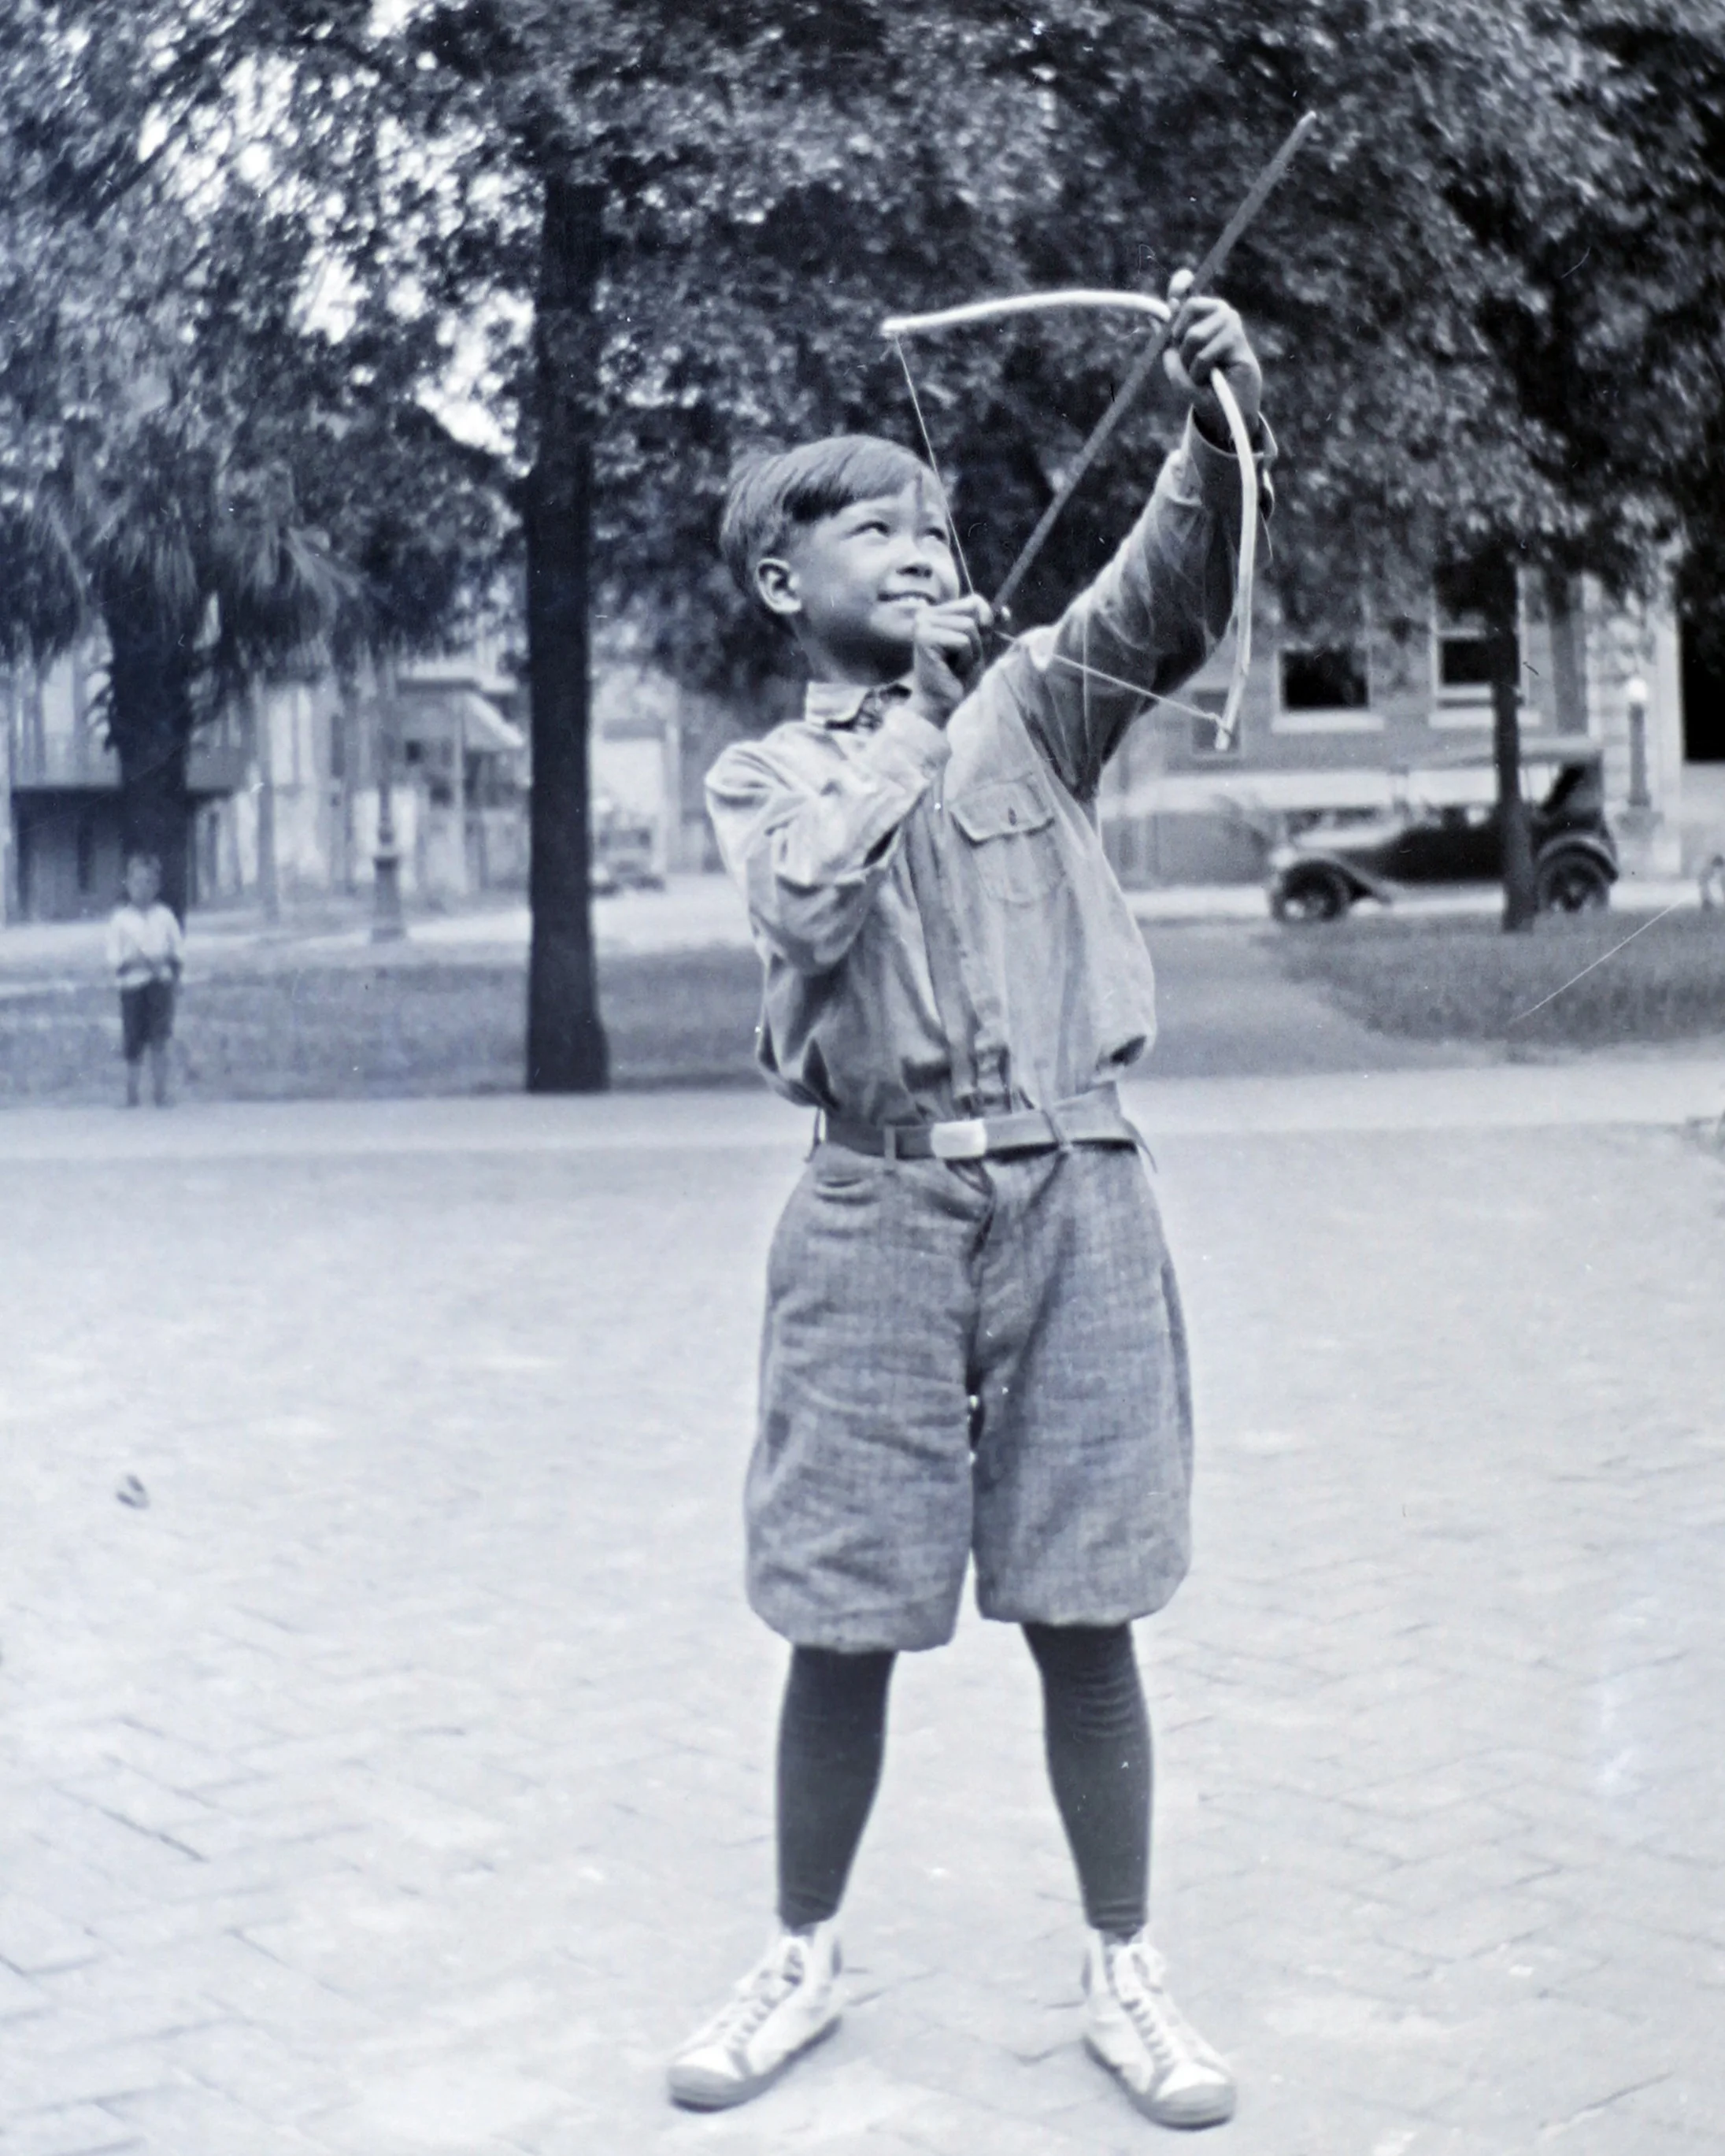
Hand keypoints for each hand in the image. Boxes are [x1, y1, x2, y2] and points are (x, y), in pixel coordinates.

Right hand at [907, 594, 992, 727]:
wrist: (938, 705)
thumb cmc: (956, 678)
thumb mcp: (977, 646)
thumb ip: (986, 627)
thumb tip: (1004, 611)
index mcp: (936, 613)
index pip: (974, 601)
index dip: (987, 619)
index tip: (985, 639)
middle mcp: (925, 614)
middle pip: (973, 610)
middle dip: (978, 639)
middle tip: (961, 660)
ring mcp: (923, 624)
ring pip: (969, 626)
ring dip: (972, 652)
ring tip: (956, 666)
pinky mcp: (925, 637)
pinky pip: (963, 641)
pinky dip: (965, 659)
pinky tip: (951, 671)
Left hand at [1163, 268, 1262, 437]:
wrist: (1224, 411)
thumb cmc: (1200, 385)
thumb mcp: (1176, 362)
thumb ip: (1166, 341)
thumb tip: (1153, 318)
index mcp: (1201, 313)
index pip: (1190, 289)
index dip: (1180, 284)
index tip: (1177, 288)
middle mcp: (1218, 311)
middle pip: (1187, 309)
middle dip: (1179, 341)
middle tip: (1188, 361)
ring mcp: (1230, 322)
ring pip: (1194, 335)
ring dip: (1190, 363)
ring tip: (1201, 374)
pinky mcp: (1238, 337)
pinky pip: (1203, 355)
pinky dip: (1199, 373)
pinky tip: (1212, 378)